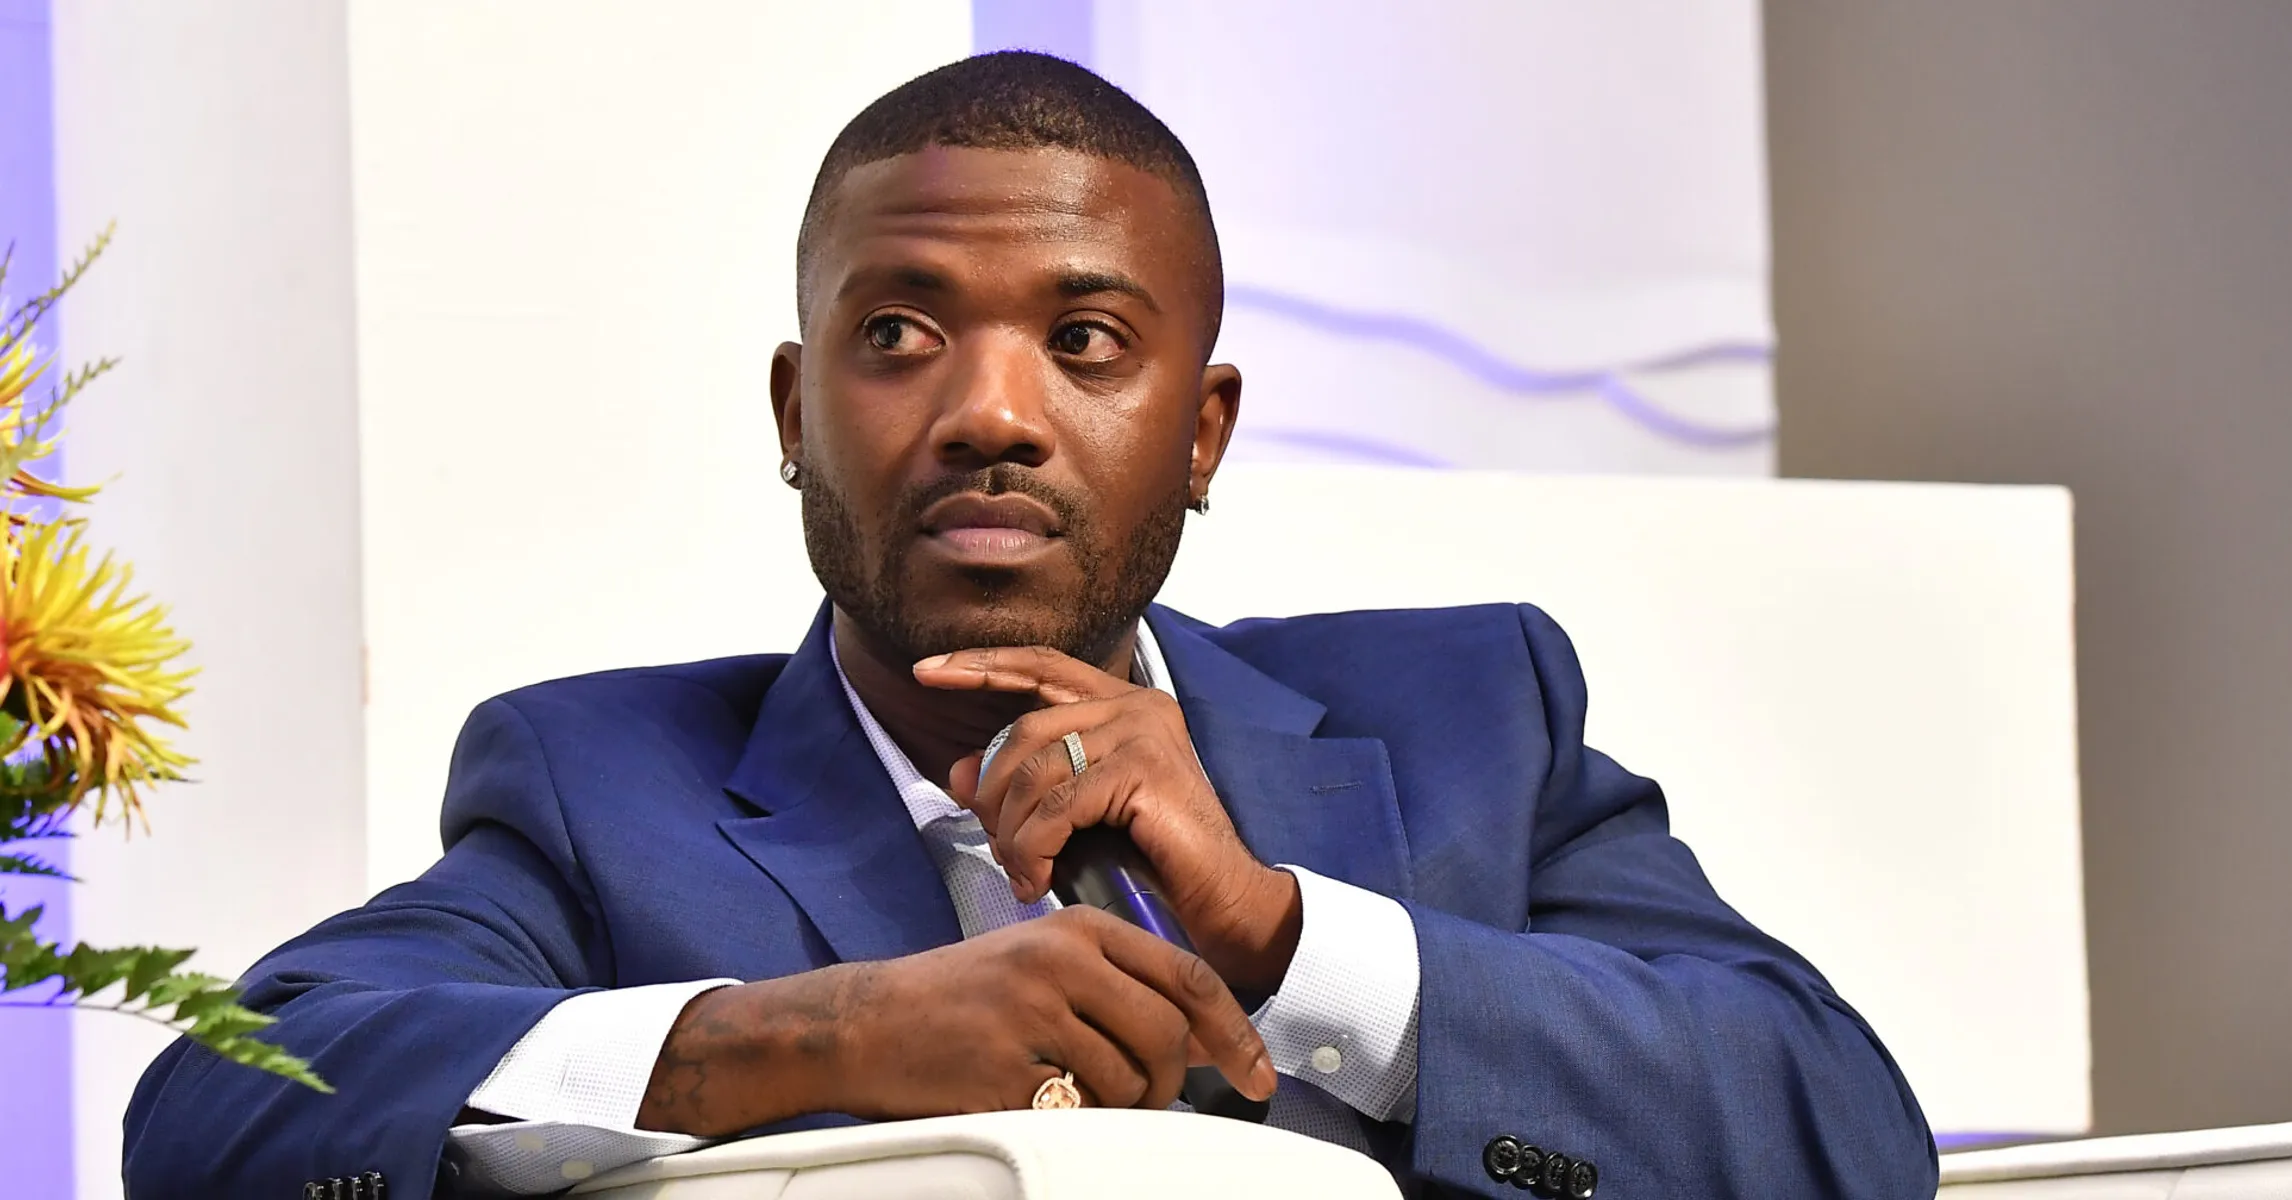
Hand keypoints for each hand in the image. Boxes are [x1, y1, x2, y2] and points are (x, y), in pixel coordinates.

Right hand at [638, 906, 1274, 1134]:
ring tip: (1077, 1095)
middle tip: (1146, 1100)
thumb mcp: (1043, 963)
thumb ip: (1120, 986)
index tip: (1258, 1073)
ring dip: (1118, 1106)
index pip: (1187, 976)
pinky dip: (1068, 1118)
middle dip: (1168, 1083)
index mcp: (1078, 930)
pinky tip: (1034, 1098)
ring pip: (1125, 1079)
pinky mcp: (1005, 1065)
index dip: (1234, 1032)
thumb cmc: (960, 995)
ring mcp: (1031, 1013)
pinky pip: (1073, 1110)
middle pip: (1165, 1034)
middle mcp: (1060, 961)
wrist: (867, 1021)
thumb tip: (1202, 1037)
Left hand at [913, 645, 1303, 996]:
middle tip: (992, 844)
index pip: (1040, 665)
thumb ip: (1025, 786)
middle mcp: (1136, 706)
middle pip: (1025, 730)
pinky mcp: (1144, 770)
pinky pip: (1057, 806)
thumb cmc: (1154, 865)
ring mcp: (1143, 733)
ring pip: (1035, 771)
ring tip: (1019, 873)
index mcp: (1123, 704)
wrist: (1223, 907)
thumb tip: (956, 773)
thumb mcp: (1076, 817)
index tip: (924, 670)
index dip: (980, 665)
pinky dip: (1034, 847)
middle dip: (991, 792)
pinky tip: (1036, 880)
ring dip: (1011, 831)